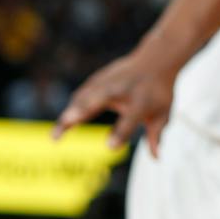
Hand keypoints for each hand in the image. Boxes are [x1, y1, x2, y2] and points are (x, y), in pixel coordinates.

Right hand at [53, 48, 178, 155]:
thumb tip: (156, 159)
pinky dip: (72, 107)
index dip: (122, 132)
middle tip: (67, 123)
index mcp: (142, 99)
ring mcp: (109, 81)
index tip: (111, 148)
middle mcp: (123, 88)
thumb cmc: (159, 92)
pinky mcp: (99, 79)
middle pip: (101, 98)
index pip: (130, 118)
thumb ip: (156, 135)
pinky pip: (83, 94)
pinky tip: (63, 124)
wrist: (156, 59)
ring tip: (56, 136)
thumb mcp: (163, 113)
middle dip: (84, 109)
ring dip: (70, 113)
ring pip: (86, 96)